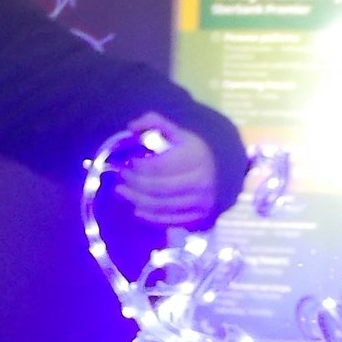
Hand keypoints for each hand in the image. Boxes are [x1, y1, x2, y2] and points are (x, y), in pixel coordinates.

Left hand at [116, 112, 221, 228]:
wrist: (220, 171)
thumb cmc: (191, 150)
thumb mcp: (177, 131)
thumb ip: (153, 122)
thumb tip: (131, 126)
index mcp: (195, 157)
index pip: (161, 166)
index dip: (140, 166)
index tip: (128, 163)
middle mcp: (201, 180)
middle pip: (159, 188)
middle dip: (135, 184)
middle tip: (121, 179)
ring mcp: (201, 201)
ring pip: (162, 205)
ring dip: (138, 200)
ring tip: (123, 192)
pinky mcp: (199, 216)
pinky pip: (170, 219)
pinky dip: (150, 216)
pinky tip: (137, 208)